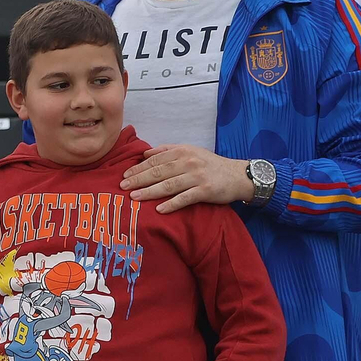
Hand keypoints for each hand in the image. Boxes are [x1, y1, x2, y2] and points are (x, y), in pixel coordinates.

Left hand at [120, 145, 252, 213]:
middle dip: (139, 179)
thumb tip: (145, 153)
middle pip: (159, 171)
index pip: (155, 159)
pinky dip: (171, 204)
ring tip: (134, 197)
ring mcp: (197, 176)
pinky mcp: (205, 190)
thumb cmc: (211, 165)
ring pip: (169, 184)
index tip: (125, 175)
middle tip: (122, 186)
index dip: (139, 167)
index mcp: (183, 151)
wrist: (238, 176)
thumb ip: (168, 150)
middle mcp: (189, 162)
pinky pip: (185, 198)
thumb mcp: (191, 151)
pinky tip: (159, 209)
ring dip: (150, 191)